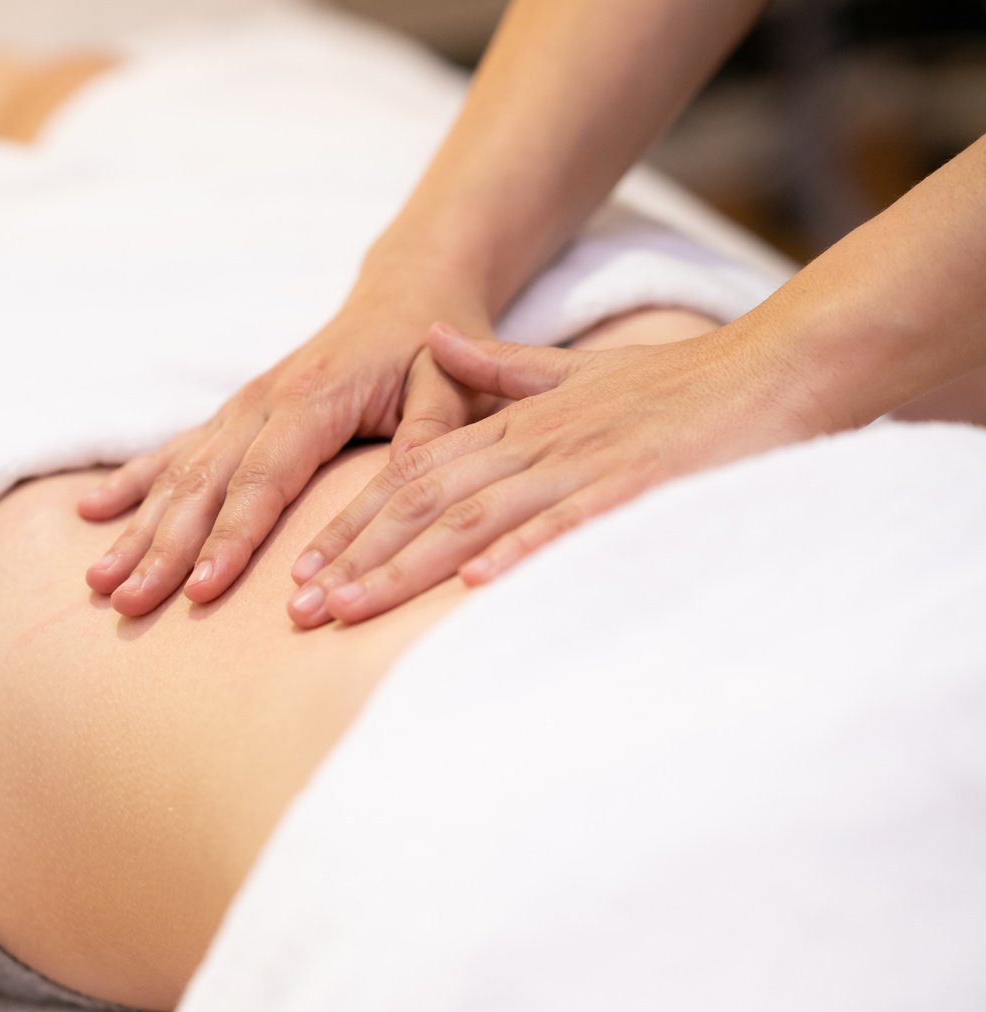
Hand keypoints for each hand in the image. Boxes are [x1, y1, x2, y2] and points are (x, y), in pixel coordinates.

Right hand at [80, 279, 493, 616]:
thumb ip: (433, 430)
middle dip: (162, 549)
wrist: (405, 294)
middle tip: (129, 604)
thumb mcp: (452, 383)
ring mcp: (240, 408)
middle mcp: (262, 402)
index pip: (264, 479)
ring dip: (136, 530)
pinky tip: (91, 513)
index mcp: (313, 399)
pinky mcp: (232, 415)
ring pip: (177, 474)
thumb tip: (411, 481)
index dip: (231, 537)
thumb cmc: (433, 347)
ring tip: (99, 581)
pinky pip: (173, 452)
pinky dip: (131, 483)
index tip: (203, 591)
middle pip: (203, 485)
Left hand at [286, 319, 822, 626]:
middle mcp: (533, 443)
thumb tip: (438, 345)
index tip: (302, 571)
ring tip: (346, 609)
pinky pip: (565, 522)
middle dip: (354, 557)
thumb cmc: (678, 385)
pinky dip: (515, 551)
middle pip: (422, 502)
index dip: (352, 524)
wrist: (775, 366)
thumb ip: (502, 373)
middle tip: (294, 609)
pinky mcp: (634, 485)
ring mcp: (581, 463)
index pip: (413, 477)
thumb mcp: (576, 376)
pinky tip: (470, 586)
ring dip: (403, 566)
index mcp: (515, 425)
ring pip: (472, 517)